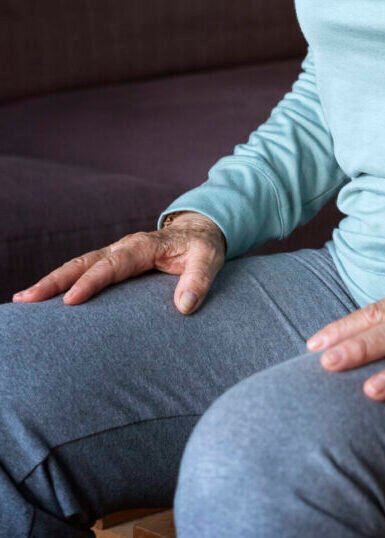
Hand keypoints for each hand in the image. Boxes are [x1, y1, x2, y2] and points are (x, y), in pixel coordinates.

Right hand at [9, 211, 226, 314]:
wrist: (200, 230)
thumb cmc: (203, 247)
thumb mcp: (209, 260)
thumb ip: (198, 281)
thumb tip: (185, 307)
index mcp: (144, 246)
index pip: (113, 265)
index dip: (91, 282)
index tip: (70, 300)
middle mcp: (123, 247)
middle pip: (84, 262)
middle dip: (55, 280)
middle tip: (27, 298)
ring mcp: (115, 254)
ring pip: (78, 265)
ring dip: (51, 281)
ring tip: (23, 299)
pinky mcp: (112, 262)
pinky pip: (83, 270)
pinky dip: (62, 281)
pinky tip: (43, 298)